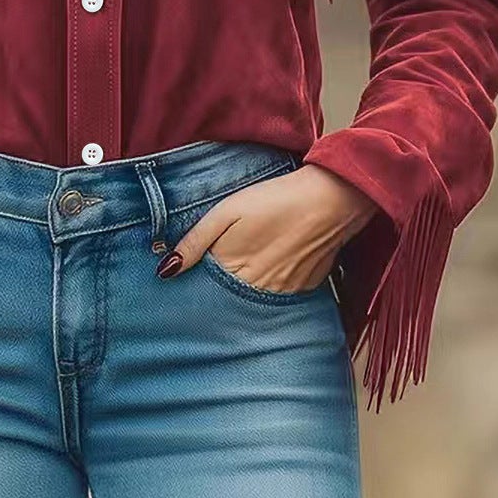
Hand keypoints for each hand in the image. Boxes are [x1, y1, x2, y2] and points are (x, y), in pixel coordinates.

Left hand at [159, 163, 378, 291]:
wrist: (330, 198)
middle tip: (227, 262)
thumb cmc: (275, 199)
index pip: (205, 291)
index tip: (193, 273)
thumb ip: (196, 241)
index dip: (197, 282)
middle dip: (220, 289)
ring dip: (248, 287)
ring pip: (255, 299)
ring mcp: (284, 292)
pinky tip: (276, 260)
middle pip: (230, 299)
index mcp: (234, 271)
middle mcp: (258, 290)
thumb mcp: (227, 211)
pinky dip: (273, 283)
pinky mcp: (306, 288)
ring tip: (254, 259)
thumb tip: (166, 271)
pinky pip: (281, 294)